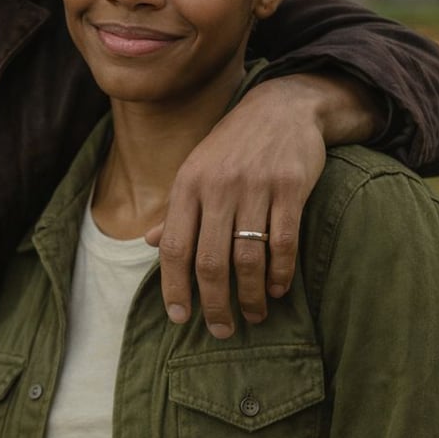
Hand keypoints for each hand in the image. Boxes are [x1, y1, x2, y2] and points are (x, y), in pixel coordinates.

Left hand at [146, 72, 380, 337]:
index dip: (174, 286)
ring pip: (249, 257)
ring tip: (253, 316)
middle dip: (215, 303)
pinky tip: (277, 289)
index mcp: (188, 184)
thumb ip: (175, 209)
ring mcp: (255, 187)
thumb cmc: (232, 145)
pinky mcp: (290, 187)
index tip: (180, 317)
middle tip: (222, 330)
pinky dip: (280, 272)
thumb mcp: (196, 169)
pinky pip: (284, 241)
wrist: (281, 107)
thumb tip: (148, 243)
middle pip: (211, 260)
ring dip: (251, 295)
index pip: (174, 246)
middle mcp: (218, 186)